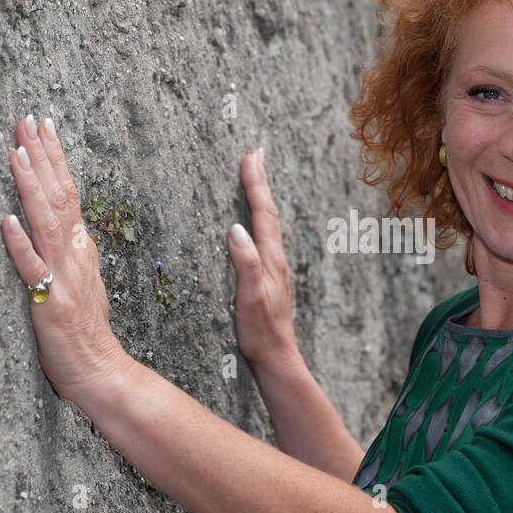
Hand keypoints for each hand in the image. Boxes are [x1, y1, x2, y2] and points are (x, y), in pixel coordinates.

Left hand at [1, 115, 127, 402]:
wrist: (101, 370)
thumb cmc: (85, 331)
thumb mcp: (81, 280)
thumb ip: (68, 250)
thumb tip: (53, 222)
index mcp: (81, 248)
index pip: (68, 192)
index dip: (54, 157)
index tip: (42, 126)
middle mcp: (75, 254)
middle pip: (59, 196)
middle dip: (42, 156)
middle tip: (27, 121)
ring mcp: (64, 276)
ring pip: (46, 222)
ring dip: (30, 186)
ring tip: (16, 153)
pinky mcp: (50, 301)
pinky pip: (32, 268)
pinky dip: (19, 243)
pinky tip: (6, 220)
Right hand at [226, 149, 300, 372]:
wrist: (276, 357)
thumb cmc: (261, 330)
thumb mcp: (249, 296)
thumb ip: (245, 262)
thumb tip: (236, 229)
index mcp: (270, 259)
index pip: (262, 213)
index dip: (255, 184)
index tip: (250, 157)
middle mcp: (275, 259)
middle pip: (268, 213)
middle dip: (259, 182)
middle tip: (255, 155)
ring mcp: (274, 268)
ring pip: (267, 224)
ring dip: (260, 198)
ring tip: (254, 180)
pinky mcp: (268, 278)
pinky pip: (264, 239)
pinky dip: (258, 220)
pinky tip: (253, 225)